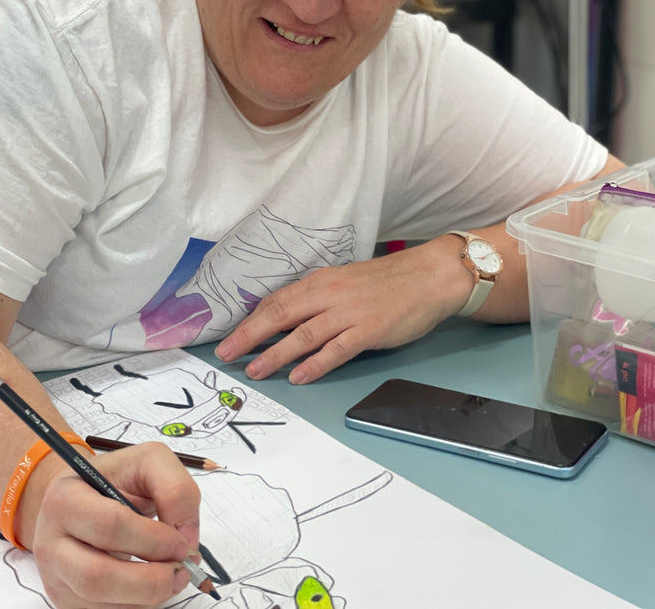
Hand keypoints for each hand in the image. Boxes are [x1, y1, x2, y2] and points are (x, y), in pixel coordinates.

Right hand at [25, 442, 200, 608]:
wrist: (85, 496)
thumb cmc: (117, 479)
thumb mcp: (149, 461)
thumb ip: (176, 489)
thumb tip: (187, 538)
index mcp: (66, 499)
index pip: (110, 526)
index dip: (153, 540)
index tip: (182, 542)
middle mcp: (51, 542)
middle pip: (97, 576)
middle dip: (150, 580)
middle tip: (181, 569)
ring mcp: (55, 576)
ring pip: (99, 604)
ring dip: (146, 597)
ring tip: (172, 576)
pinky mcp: (65, 601)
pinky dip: (136, 605)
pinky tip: (150, 586)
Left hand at [215, 240, 471, 384]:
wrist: (428, 277)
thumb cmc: (387, 282)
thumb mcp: (344, 283)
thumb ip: (318, 300)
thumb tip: (288, 321)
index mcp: (321, 281)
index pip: (276, 301)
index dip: (250, 321)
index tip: (229, 337)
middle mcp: (329, 295)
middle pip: (280, 315)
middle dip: (250, 337)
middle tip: (226, 355)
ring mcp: (349, 313)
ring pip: (302, 335)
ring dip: (275, 355)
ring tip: (255, 371)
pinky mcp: (368, 331)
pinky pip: (336, 350)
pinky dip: (315, 364)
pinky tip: (298, 376)